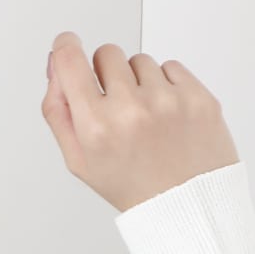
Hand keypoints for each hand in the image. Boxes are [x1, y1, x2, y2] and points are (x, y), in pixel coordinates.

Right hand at [41, 33, 239, 213]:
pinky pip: (172, 67)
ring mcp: (168, 101)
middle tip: (117, 106)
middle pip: (107, 53)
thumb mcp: (80, 160)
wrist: (187, 207)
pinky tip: (167, 116)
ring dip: (140, 82)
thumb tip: (56, 64)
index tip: (69, 46)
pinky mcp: (198, 96)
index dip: (66, 48)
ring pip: (141, 60)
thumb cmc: (132, 186)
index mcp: (96, 127)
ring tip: (147, 118)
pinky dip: (168, 86)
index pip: (70, 61)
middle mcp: (131, 109)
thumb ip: (59, 110)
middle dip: (107, 74)